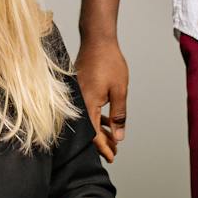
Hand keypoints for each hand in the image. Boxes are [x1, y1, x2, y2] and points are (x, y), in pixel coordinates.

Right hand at [75, 39, 128, 161]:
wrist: (97, 40)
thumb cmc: (109, 62)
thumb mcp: (120, 91)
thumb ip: (119, 115)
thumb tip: (118, 137)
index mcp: (88, 104)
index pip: (93, 134)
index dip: (103, 148)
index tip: (112, 157)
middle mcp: (79, 102)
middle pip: (88, 130)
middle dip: (102, 143)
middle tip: (114, 152)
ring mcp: (77, 96)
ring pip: (88, 120)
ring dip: (100, 131)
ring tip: (113, 139)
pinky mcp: (79, 90)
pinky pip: (87, 110)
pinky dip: (96, 118)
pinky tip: (106, 121)